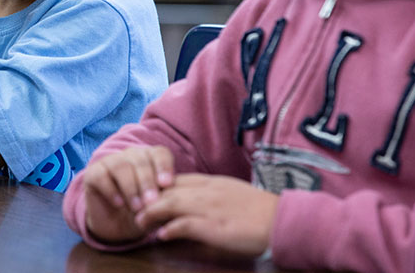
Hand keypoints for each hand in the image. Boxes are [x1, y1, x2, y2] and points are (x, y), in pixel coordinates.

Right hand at [81, 146, 175, 243]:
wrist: (116, 225)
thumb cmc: (142, 213)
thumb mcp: (157, 210)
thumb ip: (165, 203)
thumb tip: (173, 203)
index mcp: (151, 159)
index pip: (160, 153)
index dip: (164, 166)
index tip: (167, 184)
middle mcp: (131, 156)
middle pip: (140, 159)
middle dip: (147, 181)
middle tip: (151, 202)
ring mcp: (111, 162)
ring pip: (121, 165)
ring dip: (131, 187)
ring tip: (136, 207)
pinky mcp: (93, 173)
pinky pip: (102, 175)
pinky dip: (111, 190)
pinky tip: (119, 204)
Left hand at [135, 174, 278, 257]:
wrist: (281, 219)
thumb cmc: (259, 210)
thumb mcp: (231, 194)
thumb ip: (210, 195)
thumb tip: (191, 204)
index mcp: (212, 182)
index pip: (177, 179)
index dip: (157, 187)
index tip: (143, 195)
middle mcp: (207, 190)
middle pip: (168, 189)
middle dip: (147, 198)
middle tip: (133, 209)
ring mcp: (210, 207)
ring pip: (171, 203)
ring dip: (151, 212)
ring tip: (139, 222)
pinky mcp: (215, 226)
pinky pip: (185, 224)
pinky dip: (170, 228)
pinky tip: (160, 235)